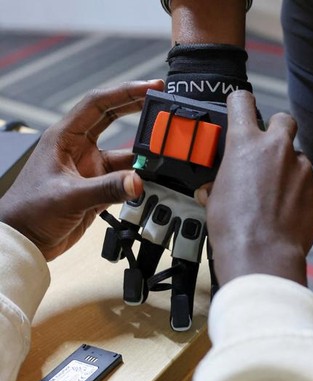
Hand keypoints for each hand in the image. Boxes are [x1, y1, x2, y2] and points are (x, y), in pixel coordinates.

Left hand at [0, 79, 164, 260]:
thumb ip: (106, 189)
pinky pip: (127, 177)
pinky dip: (142, 179)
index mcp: (65, 137)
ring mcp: (91, 167)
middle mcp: (79, 148)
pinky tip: (155, 179)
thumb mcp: (68, 197)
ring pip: (126, 152)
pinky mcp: (99, 187)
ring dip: (145, 153)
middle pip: (115, 119)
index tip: (151, 87)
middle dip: (141, 110)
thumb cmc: (29, 211)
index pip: (98, 104)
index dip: (126, 92)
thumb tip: (139, 181)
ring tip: (166, 151)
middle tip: (166, 105)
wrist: (23, 239)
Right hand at [201, 90, 312, 285]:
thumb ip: (219, 183)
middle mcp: (276, 148)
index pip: (243, 102)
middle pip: (284, 120)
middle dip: (279, 130)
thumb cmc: (234, 229)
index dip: (242, 104)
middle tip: (270, 151)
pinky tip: (301, 202)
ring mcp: (302, 166)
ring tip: (282, 194)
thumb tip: (213, 189)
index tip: (242, 108)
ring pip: (301, 155)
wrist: (261, 254)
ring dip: (293, 169)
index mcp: (244, 143)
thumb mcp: (214, 199)